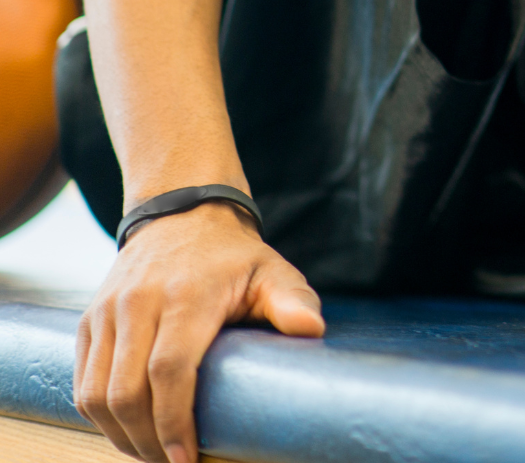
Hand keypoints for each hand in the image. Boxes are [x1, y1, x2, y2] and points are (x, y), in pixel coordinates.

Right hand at [75, 201, 322, 462]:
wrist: (181, 215)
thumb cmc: (233, 256)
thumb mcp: (272, 271)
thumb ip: (293, 301)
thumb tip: (313, 331)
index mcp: (186, 294)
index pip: (169, 369)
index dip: (173, 420)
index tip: (187, 457)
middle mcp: (138, 302)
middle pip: (126, 391)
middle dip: (147, 440)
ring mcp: (107, 312)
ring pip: (96, 393)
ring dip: (120, 435)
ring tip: (152, 453)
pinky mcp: (89, 322)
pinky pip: (82, 382)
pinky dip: (100, 416)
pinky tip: (128, 431)